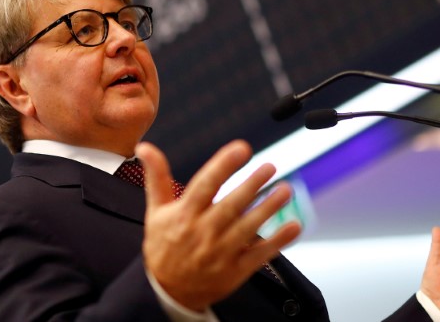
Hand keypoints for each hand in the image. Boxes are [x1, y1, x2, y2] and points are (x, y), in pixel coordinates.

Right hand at [136, 140, 300, 311]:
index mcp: (184, 215)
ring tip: (284, 190)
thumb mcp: (156, 211)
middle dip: (252, 184)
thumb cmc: (164, 246)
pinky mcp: (235, 270)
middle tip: (269, 167)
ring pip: (248, 228)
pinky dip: (278, 241)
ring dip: (269, 208)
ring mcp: (221, 253)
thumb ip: (157, 177)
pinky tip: (293, 226)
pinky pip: (260, 254)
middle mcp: (203, 232)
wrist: (167, 291)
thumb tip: (146, 148)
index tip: (240, 148)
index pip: (205, 185)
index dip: (223, 166)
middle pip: (231, 205)